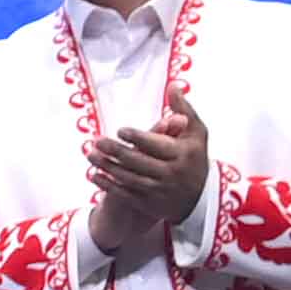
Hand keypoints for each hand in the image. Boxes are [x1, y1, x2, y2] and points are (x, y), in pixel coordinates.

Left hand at [86, 93, 212, 252]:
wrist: (200, 198)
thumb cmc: (194, 157)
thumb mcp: (196, 133)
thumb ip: (183, 109)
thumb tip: (173, 84)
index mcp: (183, 154)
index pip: (157, 145)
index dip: (138, 138)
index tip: (120, 130)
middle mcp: (171, 174)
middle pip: (138, 162)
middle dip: (115, 151)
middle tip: (96, 141)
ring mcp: (159, 191)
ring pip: (128, 178)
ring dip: (106, 167)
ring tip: (90, 154)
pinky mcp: (149, 205)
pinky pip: (125, 195)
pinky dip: (108, 185)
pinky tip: (93, 174)